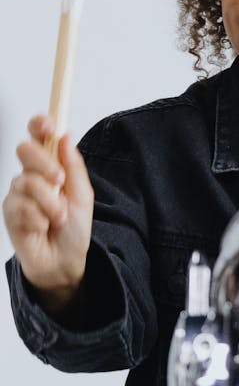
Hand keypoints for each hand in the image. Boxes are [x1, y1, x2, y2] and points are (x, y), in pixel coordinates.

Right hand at [2, 115, 93, 313]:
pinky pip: (22, 206)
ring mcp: (17, 193)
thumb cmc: (74, 228)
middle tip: (60, 182)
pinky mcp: (9, 211)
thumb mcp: (83, 195)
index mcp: (50, 165)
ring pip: (27, 182)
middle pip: (25, 150)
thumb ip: (74, 166)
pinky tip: (43, 228)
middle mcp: (30, 175)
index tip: (48, 125)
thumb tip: (66, 136)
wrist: (64, 260)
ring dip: (49, 204)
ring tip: (58, 218)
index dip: (40, 124)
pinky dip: (39, 219)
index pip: (38, 136)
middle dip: (44, 164)